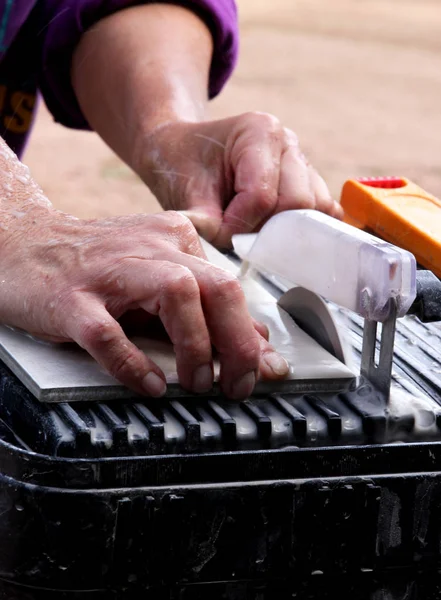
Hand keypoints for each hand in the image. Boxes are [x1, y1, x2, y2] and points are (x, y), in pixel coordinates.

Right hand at [0, 210, 288, 398]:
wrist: (23, 244)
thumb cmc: (95, 266)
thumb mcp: (156, 277)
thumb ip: (204, 307)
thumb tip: (256, 340)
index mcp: (173, 239)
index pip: (228, 286)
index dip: (251, 335)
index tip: (262, 370)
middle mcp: (148, 248)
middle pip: (216, 285)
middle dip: (238, 342)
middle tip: (236, 383)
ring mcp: (109, 272)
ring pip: (176, 295)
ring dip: (196, 348)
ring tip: (197, 382)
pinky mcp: (72, 299)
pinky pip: (110, 334)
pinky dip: (135, 365)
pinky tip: (151, 385)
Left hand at [137, 112, 342, 247]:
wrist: (183, 153)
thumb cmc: (183, 167)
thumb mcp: (185, 192)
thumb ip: (208, 223)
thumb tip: (230, 248)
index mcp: (258, 131)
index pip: (263, 195)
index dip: (239, 225)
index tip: (218, 233)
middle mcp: (288, 144)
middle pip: (298, 203)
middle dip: (265, 229)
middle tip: (236, 236)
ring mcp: (303, 164)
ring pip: (314, 211)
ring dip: (284, 232)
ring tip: (251, 230)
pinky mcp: (311, 185)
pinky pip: (323, 214)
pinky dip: (302, 230)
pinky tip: (273, 233)